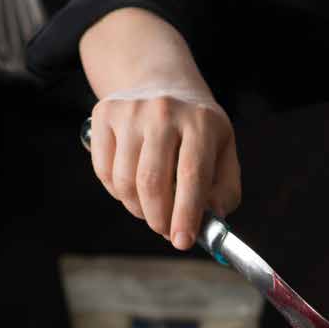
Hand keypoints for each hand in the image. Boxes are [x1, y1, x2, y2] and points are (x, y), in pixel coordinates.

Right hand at [90, 93, 240, 248]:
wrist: (162, 85)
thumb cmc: (197, 132)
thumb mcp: (223, 153)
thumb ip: (225, 191)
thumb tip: (213, 217)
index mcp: (200, 123)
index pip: (191, 177)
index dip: (185, 215)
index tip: (182, 242)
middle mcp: (164, 112)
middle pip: (152, 183)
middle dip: (158, 219)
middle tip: (166, 230)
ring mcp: (130, 111)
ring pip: (125, 181)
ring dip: (138, 209)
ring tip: (152, 209)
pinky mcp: (104, 114)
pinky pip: (104, 171)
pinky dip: (118, 193)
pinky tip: (133, 189)